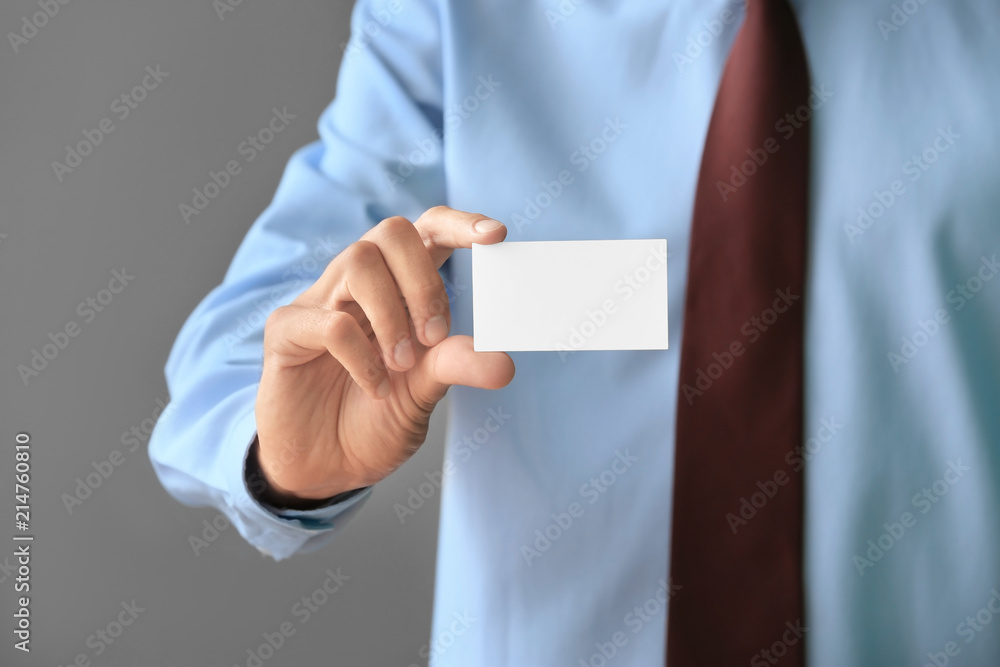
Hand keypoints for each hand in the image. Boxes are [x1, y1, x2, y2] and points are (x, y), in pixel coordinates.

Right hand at [253, 206, 514, 504]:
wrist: (325, 469)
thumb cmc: (372, 421)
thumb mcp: (425, 393)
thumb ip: (457, 367)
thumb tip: (503, 362)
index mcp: (398, 288)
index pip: (426, 231)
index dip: (459, 223)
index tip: (496, 235)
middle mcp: (358, 285)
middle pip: (392, 232)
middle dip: (424, 280)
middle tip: (435, 336)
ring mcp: (320, 302)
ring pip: (359, 262)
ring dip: (392, 315)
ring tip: (402, 365)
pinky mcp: (287, 331)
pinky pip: (328, 321)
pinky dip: (361, 358)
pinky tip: (377, 388)